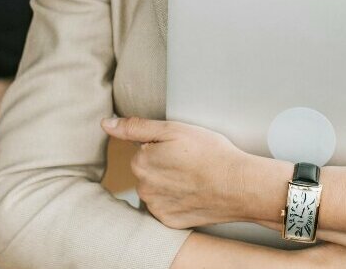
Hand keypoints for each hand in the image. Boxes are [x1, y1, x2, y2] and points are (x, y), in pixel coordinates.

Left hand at [102, 116, 260, 228]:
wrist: (239, 186)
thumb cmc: (210, 153)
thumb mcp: (174, 129)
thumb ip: (136, 127)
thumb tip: (106, 124)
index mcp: (140, 162)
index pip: (143, 149)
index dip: (163, 146)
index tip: (182, 148)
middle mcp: (143, 188)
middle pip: (148, 171)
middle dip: (164, 165)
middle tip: (190, 162)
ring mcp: (156, 207)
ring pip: (156, 189)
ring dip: (169, 184)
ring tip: (194, 177)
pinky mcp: (169, 221)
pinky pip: (166, 207)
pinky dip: (177, 201)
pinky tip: (194, 193)